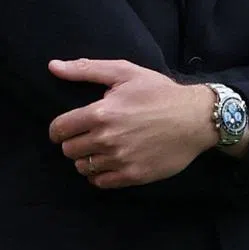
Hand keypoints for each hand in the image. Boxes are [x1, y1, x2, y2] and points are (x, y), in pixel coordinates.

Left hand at [47, 59, 215, 188]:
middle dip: (74, 142)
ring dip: (86, 159)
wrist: (196, 118)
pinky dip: (100, 175)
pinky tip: (110, 162)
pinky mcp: (133, 175)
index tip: (67, 128)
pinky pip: (100, 182)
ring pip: (82, 167)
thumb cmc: (160, 92)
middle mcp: (107, 139)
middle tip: (88, 136)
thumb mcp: (125, 72)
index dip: (59, 129)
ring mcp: (120, 160)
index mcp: (101, 113)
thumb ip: (86, 69)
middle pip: (68, 150)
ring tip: (100, 149)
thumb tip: (53, 66)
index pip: (59, 129)